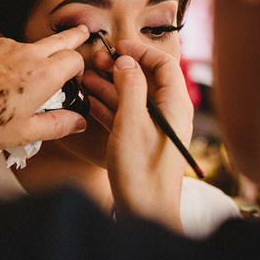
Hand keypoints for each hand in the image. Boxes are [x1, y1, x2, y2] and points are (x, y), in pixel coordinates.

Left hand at [0, 26, 88, 150]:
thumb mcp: (24, 133)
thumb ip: (57, 125)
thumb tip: (78, 122)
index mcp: (43, 75)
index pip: (74, 59)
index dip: (78, 67)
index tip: (74, 77)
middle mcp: (26, 53)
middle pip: (58, 40)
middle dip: (72, 37)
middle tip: (82, 32)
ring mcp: (1, 44)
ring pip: (24, 46)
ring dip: (28, 57)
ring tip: (15, 81)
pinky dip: (0, 58)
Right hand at [81, 40, 192, 230]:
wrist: (145, 212)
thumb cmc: (142, 170)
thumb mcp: (132, 121)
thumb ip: (130, 86)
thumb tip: (126, 61)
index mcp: (174, 105)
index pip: (163, 64)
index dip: (140, 51)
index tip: (117, 46)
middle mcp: (167, 114)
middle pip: (145, 79)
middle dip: (119, 67)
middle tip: (96, 61)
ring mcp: (153, 128)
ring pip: (131, 97)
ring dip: (109, 86)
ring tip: (85, 78)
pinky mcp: (139, 142)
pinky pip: (124, 115)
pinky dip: (108, 106)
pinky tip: (89, 100)